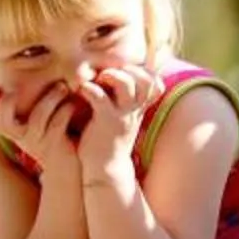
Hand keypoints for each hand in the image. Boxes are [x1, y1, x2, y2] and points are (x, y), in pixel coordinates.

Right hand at [0, 80, 84, 177]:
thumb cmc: (52, 134)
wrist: (69, 162)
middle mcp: (21, 138)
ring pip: (36, 120)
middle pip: (3, 123)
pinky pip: (57, 125)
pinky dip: (65, 110)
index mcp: (13, 131)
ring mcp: (37, 143)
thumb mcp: (34, 120)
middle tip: (19, 88)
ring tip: (62, 87)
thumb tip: (16, 71)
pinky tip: (72, 103)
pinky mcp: (55, 145)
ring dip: (49, 100)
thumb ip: (26, 103)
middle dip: (8, 102)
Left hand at [72, 63, 162, 183]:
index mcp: (138, 109)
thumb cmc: (107, 141)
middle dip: (128, 69)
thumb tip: (111, 84)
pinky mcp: (105, 122)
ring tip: (98, 79)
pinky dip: (89, 88)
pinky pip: (100, 97)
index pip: (156, 83)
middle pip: (146, 79)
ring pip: (127, 84)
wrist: (104, 170)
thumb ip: (121, 103)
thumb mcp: (120, 120)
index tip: (125, 72)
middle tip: (109, 74)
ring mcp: (121, 116)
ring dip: (111, 75)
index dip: (145, 72)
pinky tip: (82, 90)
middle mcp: (134, 111)